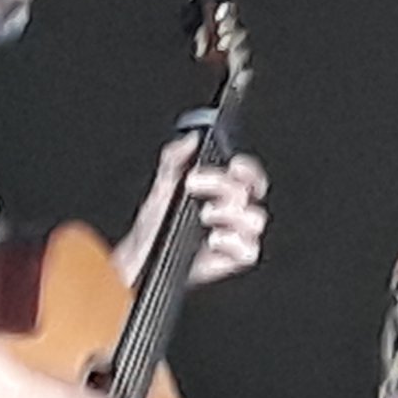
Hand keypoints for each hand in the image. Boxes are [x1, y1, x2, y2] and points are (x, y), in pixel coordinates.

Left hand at [117, 136, 268, 287]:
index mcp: (222, 192)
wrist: (143, 257)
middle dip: (223, 187)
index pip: (248, 176)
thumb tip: (190, 139)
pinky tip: (213, 239)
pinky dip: (232, 242)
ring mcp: (234, 235)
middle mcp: (232, 213)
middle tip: (194, 185)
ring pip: (254, 221)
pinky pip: (249, 251)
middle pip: (250, 194)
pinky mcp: (232, 258)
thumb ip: (175, 158)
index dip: (247, 169)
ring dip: (229, 214)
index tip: (234, 166)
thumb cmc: (154, 225)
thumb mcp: (162, 185)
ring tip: (205, 215)